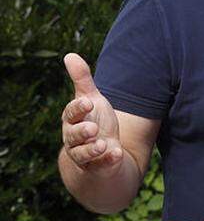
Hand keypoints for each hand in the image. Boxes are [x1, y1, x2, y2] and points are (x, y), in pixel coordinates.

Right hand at [60, 53, 123, 175]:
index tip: (88, 102)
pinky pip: (101, 165)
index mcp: (73, 120)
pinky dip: (108, 160)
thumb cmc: (94, 119)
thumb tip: (69, 55)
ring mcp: (85, 154)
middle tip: (93, 128)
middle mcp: (74, 138)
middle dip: (82, 132)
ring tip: (103, 144)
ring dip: (93, 149)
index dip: (78, 108)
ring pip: (83, 154)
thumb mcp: (91, 99)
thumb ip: (82, 80)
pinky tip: (117, 154)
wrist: (100, 150)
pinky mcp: (97, 166)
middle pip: (73, 135)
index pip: (71, 113)